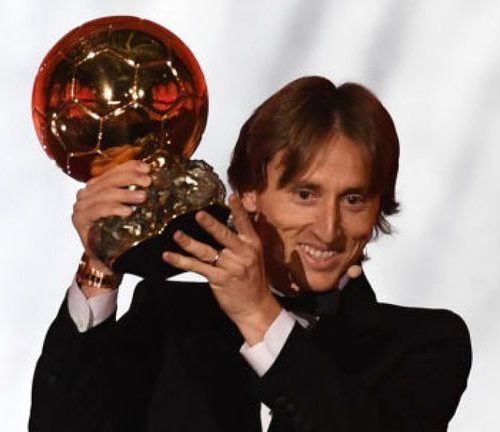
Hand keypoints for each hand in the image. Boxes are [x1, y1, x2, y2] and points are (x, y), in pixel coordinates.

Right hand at [71, 160, 150, 295]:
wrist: (106, 259)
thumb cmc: (118, 232)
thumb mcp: (128, 208)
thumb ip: (133, 192)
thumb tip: (152, 176)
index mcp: (97, 186)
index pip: (113, 171)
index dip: (130, 166)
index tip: (147, 168)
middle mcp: (86, 194)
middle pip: (109, 180)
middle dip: (130, 178)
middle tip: (148, 182)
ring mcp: (80, 207)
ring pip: (104, 194)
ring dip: (125, 193)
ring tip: (143, 197)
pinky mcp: (79, 220)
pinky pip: (97, 210)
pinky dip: (113, 208)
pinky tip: (128, 211)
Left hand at [163, 194, 281, 343]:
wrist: (255, 307)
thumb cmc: (253, 281)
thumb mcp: (254, 257)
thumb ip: (243, 240)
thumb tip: (229, 222)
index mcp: (253, 245)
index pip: (245, 223)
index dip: (238, 209)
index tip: (231, 196)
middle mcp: (243, 254)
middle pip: (224, 235)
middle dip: (210, 225)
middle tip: (199, 214)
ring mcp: (231, 267)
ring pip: (207, 252)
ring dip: (190, 243)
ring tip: (177, 235)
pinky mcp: (219, 279)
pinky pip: (197, 267)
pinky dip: (181, 261)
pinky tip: (169, 256)